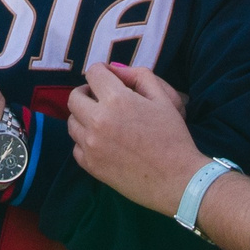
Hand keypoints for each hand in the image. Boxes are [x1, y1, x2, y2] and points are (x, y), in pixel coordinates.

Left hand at [67, 61, 205, 214]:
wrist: (177, 180)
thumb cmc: (173, 137)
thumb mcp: (164, 98)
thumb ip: (139, 76)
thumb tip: (115, 70)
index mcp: (116, 99)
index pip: (93, 73)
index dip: (101, 72)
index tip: (108, 79)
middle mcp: (97, 120)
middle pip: (75, 97)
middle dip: (87, 93)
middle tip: (101, 100)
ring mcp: (90, 144)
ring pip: (72, 122)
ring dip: (83, 117)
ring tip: (102, 122)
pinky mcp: (90, 165)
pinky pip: (76, 147)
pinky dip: (85, 141)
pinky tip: (103, 143)